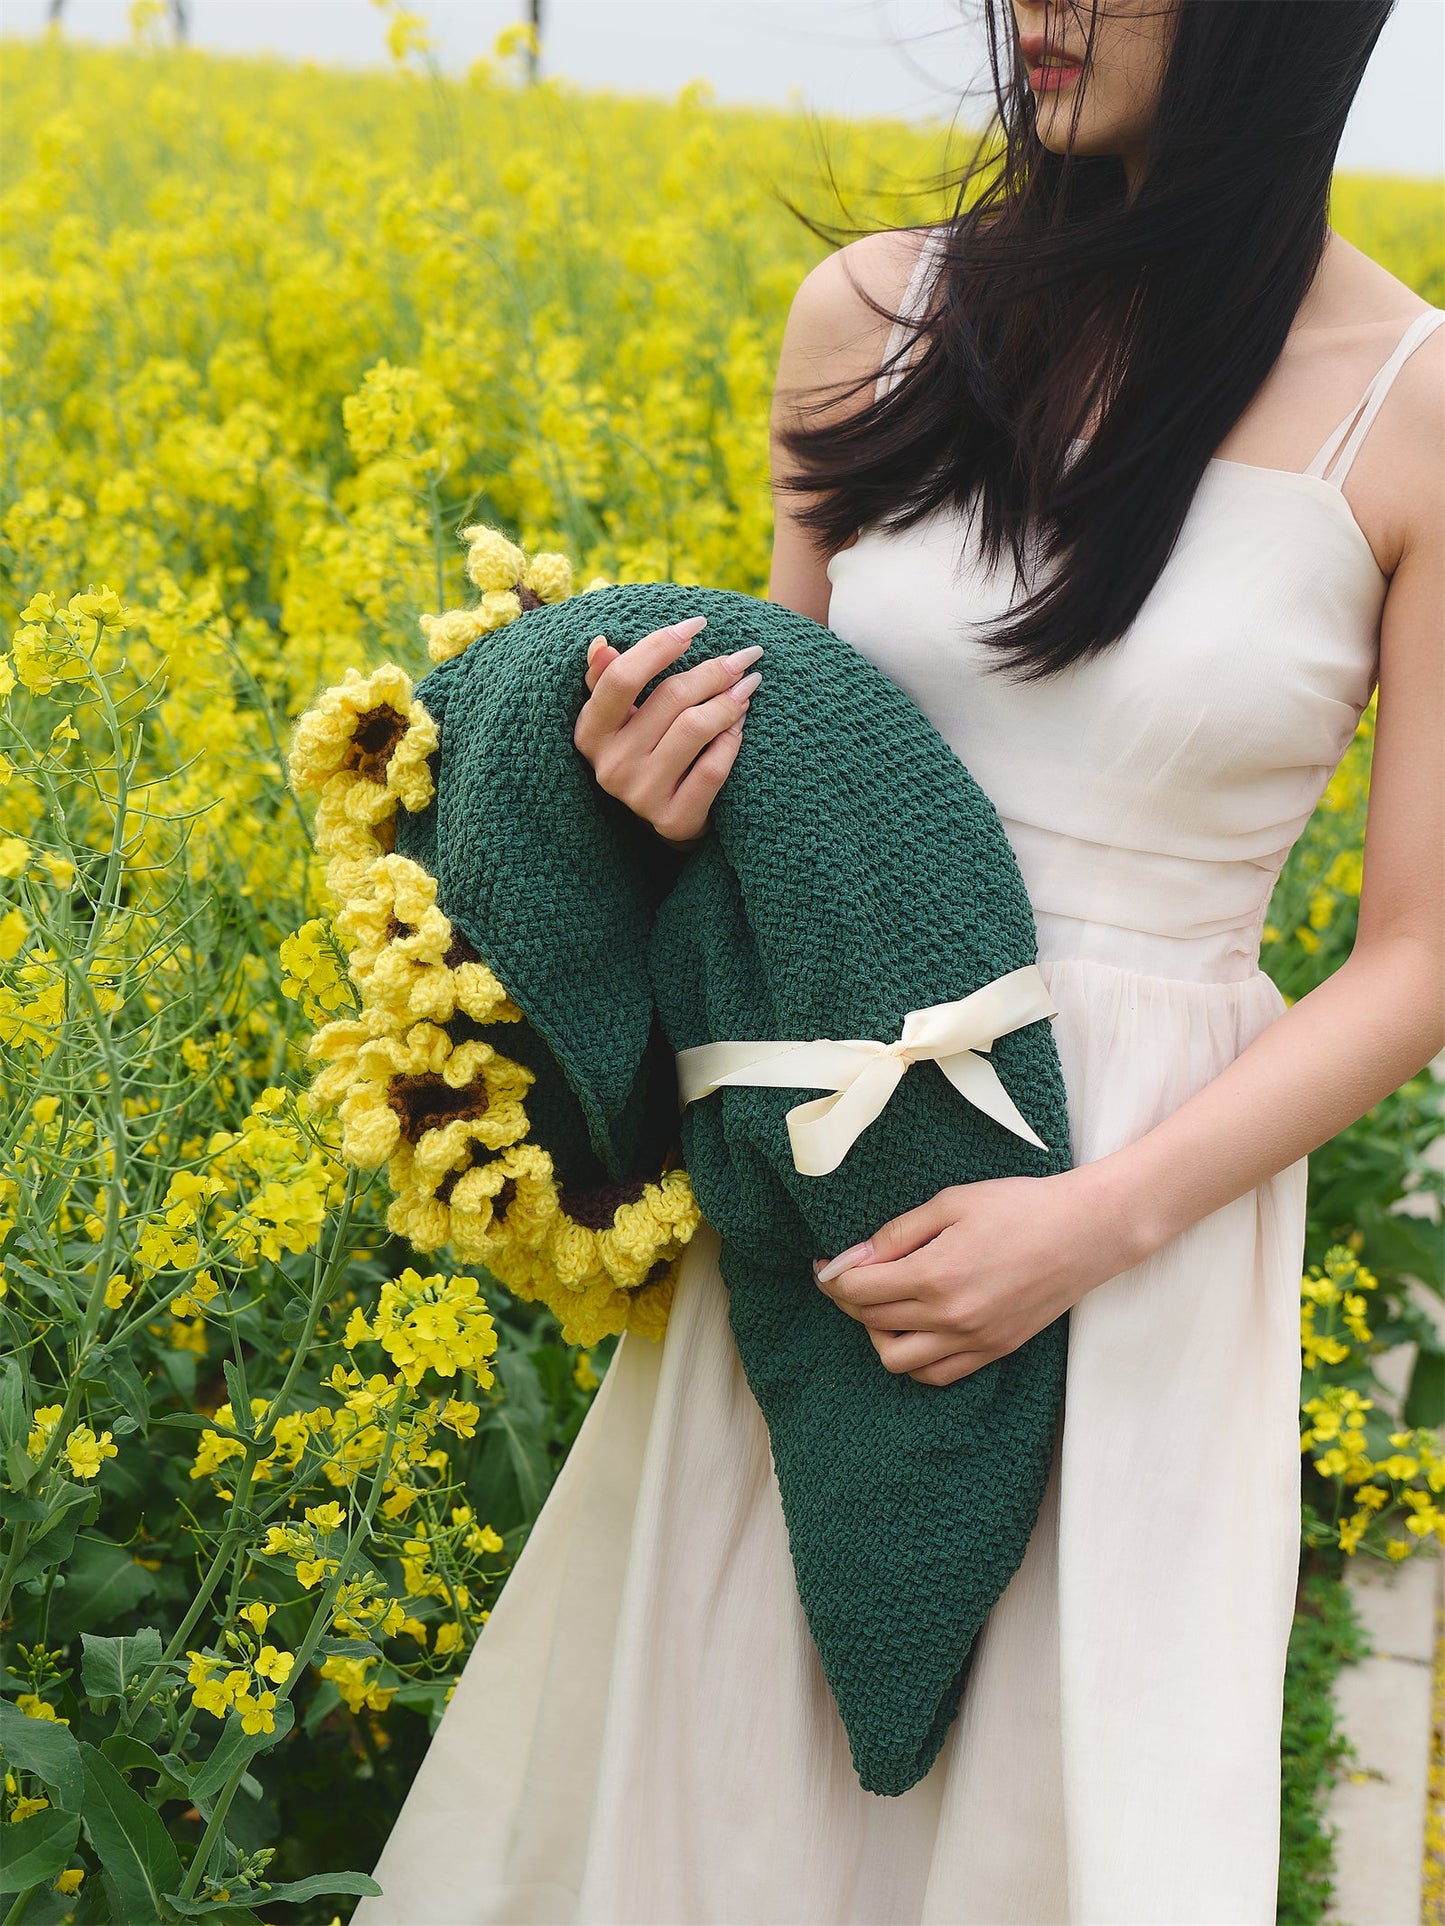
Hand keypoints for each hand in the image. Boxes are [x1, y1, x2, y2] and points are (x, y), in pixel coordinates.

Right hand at [573, 615, 762, 849]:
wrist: (666, 818)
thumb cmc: (645, 751)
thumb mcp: (620, 719)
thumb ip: (608, 681)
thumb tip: (602, 644)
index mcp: (590, 733)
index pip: (622, 678)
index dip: (660, 645)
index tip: (697, 624)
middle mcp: (610, 767)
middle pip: (670, 698)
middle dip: (713, 671)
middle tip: (743, 658)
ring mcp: (641, 796)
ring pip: (695, 728)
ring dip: (730, 700)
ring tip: (748, 685)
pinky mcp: (674, 819)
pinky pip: (713, 768)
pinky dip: (732, 740)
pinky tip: (741, 724)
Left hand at [810, 1166, 1147, 1385]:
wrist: (1085, 1233)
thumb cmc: (1020, 1207)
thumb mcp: (951, 1203)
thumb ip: (897, 1233)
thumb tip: (854, 1257)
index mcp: (935, 1275)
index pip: (859, 1290)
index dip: (834, 1276)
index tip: (826, 1264)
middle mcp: (950, 1317)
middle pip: (871, 1322)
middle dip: (850, 1300)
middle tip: (851, 1277)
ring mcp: (973, 1341)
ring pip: (897, 1359)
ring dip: (878, 1333)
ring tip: (885, 1305)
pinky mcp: (993, 1351)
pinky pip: (936, 1374)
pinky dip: (914, 1358)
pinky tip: (915, 1330)